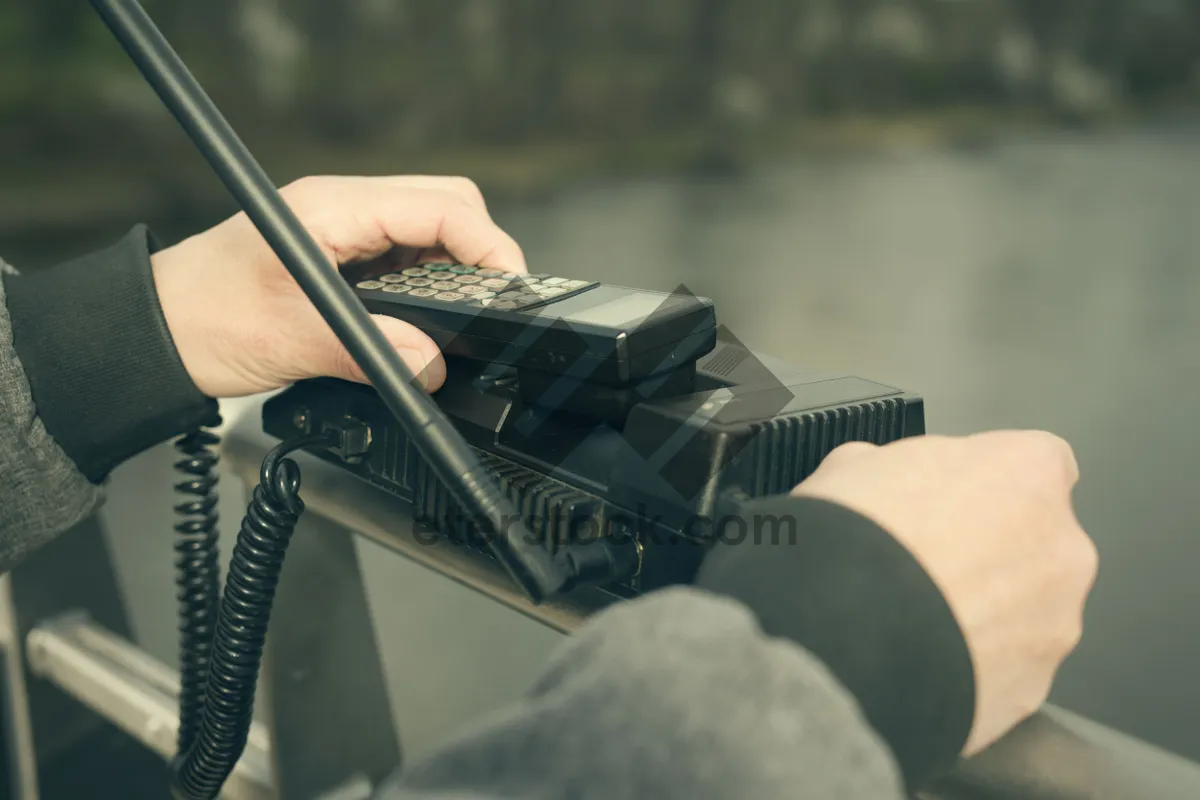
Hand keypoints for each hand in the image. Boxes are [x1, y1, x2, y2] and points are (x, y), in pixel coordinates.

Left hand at [151, 174, 526, 397]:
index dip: (489, 245)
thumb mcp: (290, 339)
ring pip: (431, 234)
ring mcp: (345, 231)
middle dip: (480, 255)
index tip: (510, 288)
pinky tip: (421, 324)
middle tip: (491, 307)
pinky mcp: (343, 258)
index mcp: (332, 208)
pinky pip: (407, 261)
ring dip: (454, 275)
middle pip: (448, 207)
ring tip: (456, 321)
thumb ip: (370, 351)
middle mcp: (343, 208)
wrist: (157, 335)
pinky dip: (428, 291)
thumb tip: (433, 364)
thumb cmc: (201, 321)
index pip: (442, 206)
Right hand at [791, 431, 1097, 755]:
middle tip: (922, 562)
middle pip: (1036, 542)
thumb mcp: (852, 464)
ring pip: (1026, 612)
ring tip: (911, 619)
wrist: (841, 636)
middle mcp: (1061, 546)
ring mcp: (1055, 624)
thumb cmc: (853, 541)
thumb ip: (896, 468)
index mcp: (1026, 472)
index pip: (1036, 461)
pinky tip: (917, 657)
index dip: (987, 481)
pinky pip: (1007, 670)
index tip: (950, 497)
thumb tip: (882, 482)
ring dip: (983, 613)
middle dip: (989, 552)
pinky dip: (972, 667)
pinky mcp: (1033, 688)